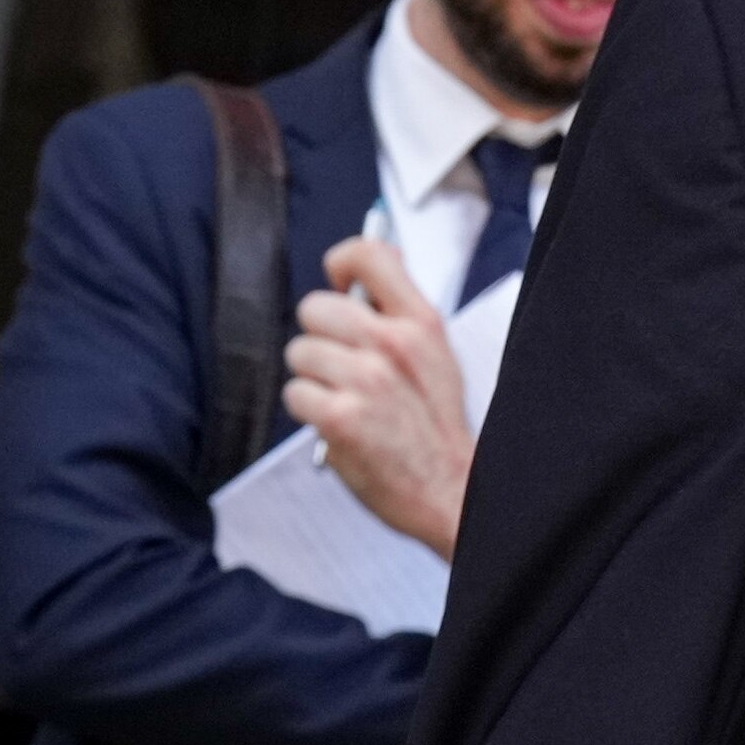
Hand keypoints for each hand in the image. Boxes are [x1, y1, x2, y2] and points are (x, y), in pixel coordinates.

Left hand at [286, 236, 474, 560]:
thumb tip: (361, 275)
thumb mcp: (436, 355)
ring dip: (312, 377)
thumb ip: (400, 313)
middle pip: (315, 307)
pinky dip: (309, 410)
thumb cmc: (435, 426)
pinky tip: (337, 422)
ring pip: (299, 352)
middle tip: (342, 365)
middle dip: (320, 337)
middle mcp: (393, 344)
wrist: (449, 489)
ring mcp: (366, 380)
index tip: (341, 286)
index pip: (367, 255)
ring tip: (344, 398)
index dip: (342, 264)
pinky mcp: (340, 418)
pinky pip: (294, 394)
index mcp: (421, 322)